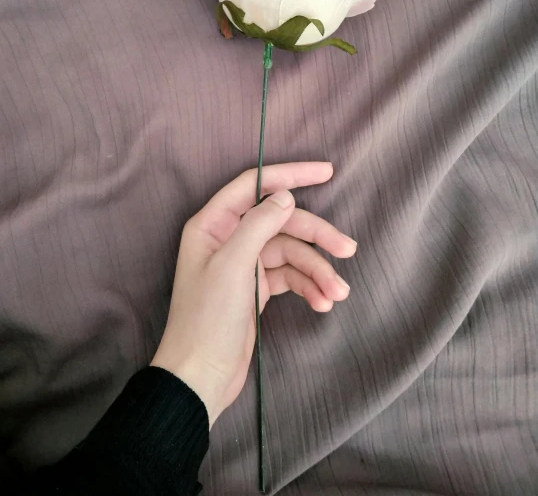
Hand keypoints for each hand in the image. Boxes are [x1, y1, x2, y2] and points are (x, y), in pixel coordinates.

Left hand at [151, 162, 355, 425]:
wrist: (200, 377)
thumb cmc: (208, 319)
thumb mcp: (234, 267)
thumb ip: (259, 225)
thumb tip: (286, 195)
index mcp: (214, 224)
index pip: (256, 185)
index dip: (291, 174)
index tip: (327, 172)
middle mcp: (229, 238)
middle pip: (281, 222)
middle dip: (315, 236)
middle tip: (349, 249)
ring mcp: (244, 264)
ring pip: (290, 252)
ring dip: (317, 270)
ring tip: (338, 293)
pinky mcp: (256, 289)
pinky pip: (289, 277)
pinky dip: (307, 287)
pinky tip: (323, 304)